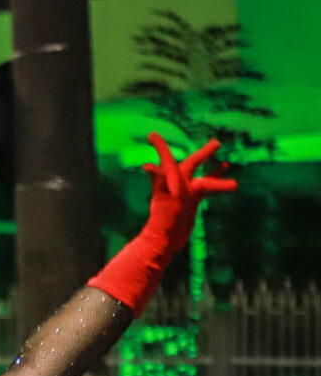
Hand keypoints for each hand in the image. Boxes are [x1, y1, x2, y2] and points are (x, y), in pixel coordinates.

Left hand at [140, 132, 236, 252]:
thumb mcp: (162, 199)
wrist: (165, 240)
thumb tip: (147, 166)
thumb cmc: (162, 220)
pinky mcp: (192, 203)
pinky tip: (229, 181)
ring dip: (216, 171)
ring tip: (227, 163)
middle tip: (216, 143)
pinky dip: (216, 183)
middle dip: (205, 154)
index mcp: (170, 180)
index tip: (152, 135)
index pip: (167, 159)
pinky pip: (207, 189)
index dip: (160, 146)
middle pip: (193, 164)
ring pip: (205, 178)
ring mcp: (186, 194)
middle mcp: (178, 184)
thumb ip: (158, 181)